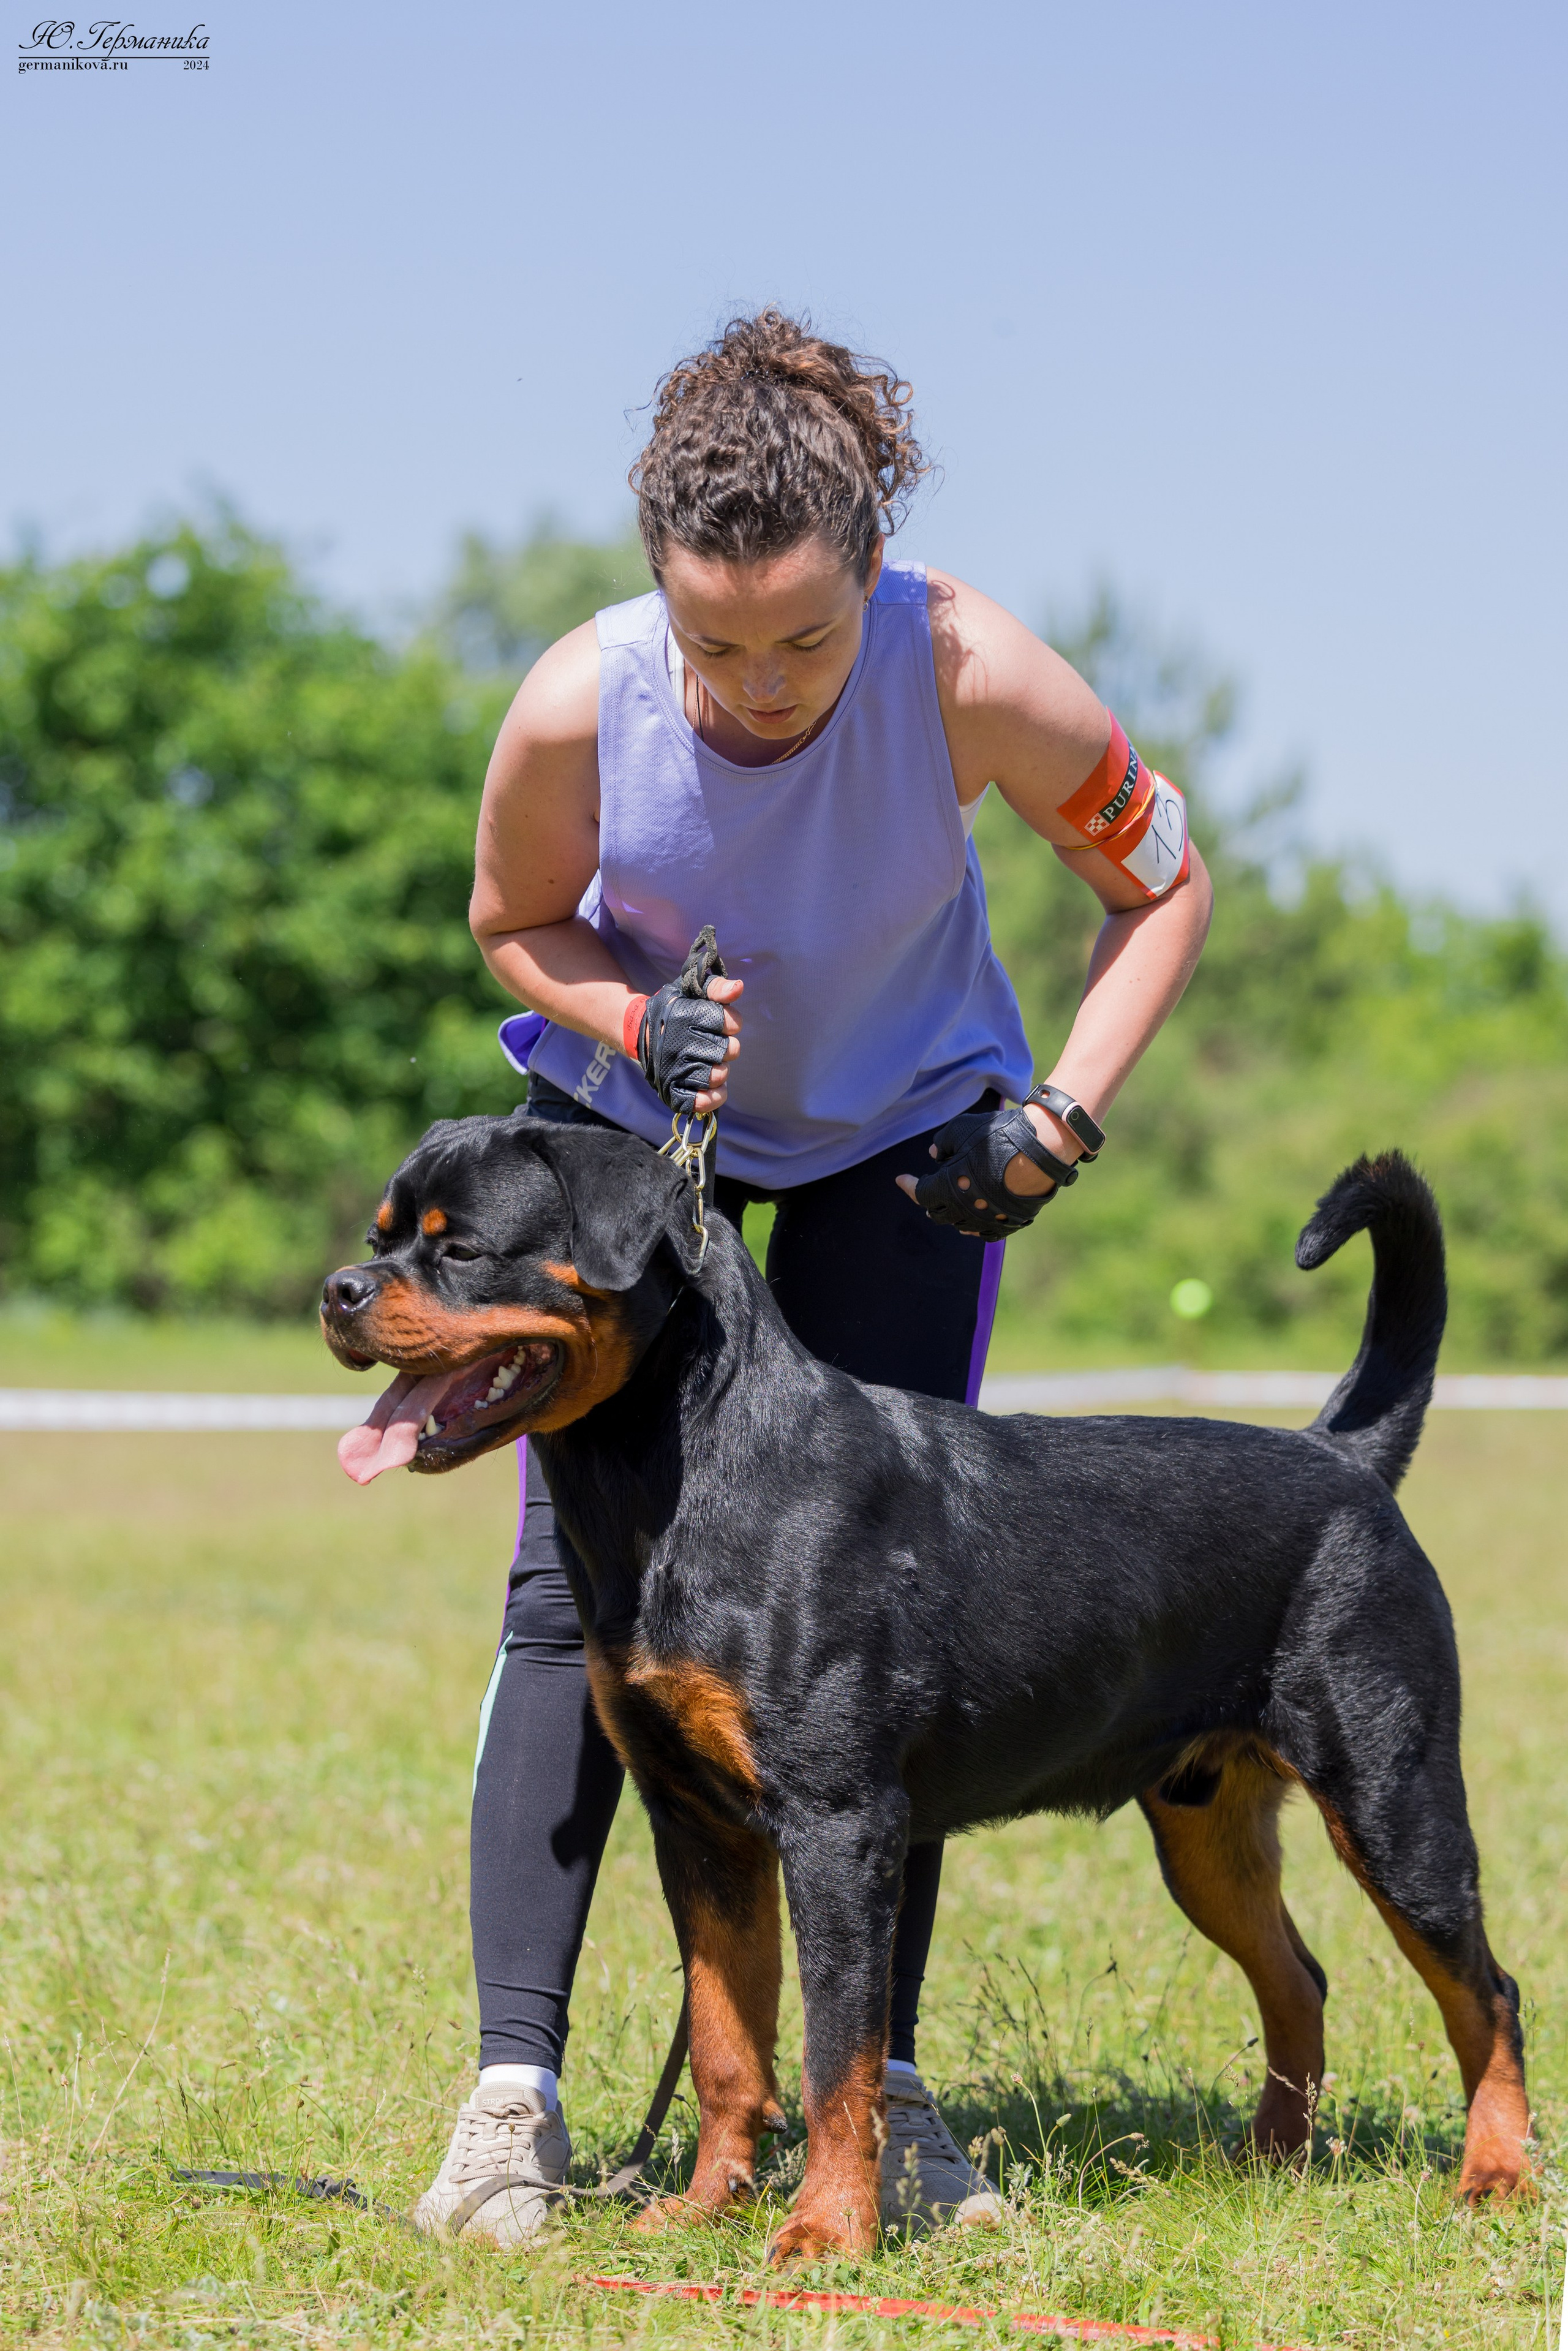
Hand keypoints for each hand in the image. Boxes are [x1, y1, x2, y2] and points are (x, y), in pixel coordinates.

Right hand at [634, 927, 743, 1116]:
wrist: (641, 1032)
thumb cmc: (675, 1010)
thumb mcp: (692, 991)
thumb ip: (717, 987)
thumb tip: (738, 988)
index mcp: (683, 1015)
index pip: (726, 1022)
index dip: (732, 1023)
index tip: (726, 1024)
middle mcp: (677, 1043)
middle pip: (726, 1051)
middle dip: (728, 1047)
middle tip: (716, 1044)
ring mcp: (674, 1069)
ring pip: (716, 1076)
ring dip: (722, 1071)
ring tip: (713, 1064)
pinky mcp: (672, 1090)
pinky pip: (699, 1102)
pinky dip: (713, 1098)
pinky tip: (716, 1088)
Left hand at [895, 1104, 1080, 1238]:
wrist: (1041, 1149)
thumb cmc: (998, 1135)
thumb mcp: (962, 1129)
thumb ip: (943, 1142)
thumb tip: (935, 1155)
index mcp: (948, 1187)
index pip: (920, 1193)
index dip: (909, 1186)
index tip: (900, 1179)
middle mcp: (964, 1209)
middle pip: (936, 1213)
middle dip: (928, 1201)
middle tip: (925, 1192)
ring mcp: (986, 1219)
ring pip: (958, 1224)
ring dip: (949, 1214)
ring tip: (946, 1205)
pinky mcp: (1007, 1223)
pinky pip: (984, 1233)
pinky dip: (972, 1228)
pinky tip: (969, 1224)